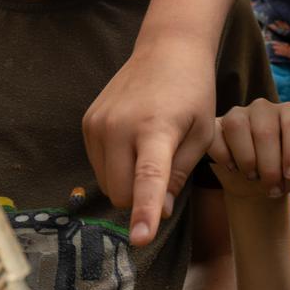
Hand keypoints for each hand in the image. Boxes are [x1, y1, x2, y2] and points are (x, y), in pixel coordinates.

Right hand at [83, 39, 216, 246]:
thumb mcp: (201, 135)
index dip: (145, 211)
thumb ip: (180, 175)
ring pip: (106, 183)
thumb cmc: (193, 93)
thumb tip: (160, 213)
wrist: (166, 50)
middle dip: (139, 200)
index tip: (140, 239)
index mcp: (156, 129)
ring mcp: (98, 123)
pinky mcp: (87, 122)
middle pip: (120, 193)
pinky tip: (133, 142)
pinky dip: (115, 167)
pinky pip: (98, 166)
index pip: (148, 178)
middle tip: (165, 176)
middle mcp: (120, 126)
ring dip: (126, 182)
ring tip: (149, 151)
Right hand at [205, 100, 289, 201]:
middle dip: (269, 164)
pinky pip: (215, 135)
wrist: (254, 183)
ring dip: (246, 159)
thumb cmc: (282, 173)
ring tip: (252, 177)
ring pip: (238, 126)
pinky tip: (232, 168)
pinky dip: (223, 155)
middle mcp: (264, 108)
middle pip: (265, 129)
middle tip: (272, 186)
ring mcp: (238, 114)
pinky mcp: (216, 126)